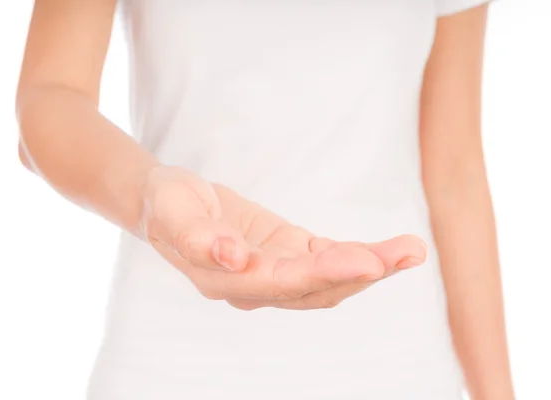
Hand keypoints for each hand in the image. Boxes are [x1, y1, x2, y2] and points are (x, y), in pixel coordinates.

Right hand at [141, 165, 426, 309]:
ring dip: (373, 268)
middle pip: (315, 289)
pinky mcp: (290, 254)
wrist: (172, 205)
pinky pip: (331, 260)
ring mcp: (276, 273)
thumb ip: (196, 237)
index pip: (278, 283)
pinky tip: (395, 251)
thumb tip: (232, 258)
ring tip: (412, 251)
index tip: (364, 261)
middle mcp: (256, 286)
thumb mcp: (170, 208)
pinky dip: (363, 257)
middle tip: (406, 253)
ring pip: (330, 281)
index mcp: (225, 279)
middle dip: (362, 273)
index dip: (321, 274)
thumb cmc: (169, 204)